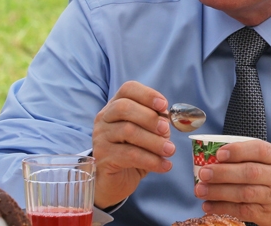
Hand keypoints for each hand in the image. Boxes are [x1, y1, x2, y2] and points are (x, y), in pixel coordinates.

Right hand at [92, 81, 175, 207]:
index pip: (128, 89)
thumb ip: (158, 123)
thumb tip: (170, 119)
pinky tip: (164, 165)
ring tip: (170, 151)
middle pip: (124, 107)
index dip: (147, 94)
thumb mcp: (149, 134)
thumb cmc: (135, 151)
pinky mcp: (103, 157)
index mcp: (116, 106)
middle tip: (167, 131)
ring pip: (128, 131)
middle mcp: (104, 118)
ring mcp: (100, 137)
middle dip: (150, 118)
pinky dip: (151, 160)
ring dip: (154, 141)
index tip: (164, 105)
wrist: (116, 180)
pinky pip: (129, 155)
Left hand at [194, 140, 270, 225]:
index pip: (260, 150)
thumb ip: (254, 155)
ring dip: (219, 192)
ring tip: (200, 190)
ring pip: (244, 194)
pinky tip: (209, 205)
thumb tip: (217, 155)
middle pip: (249, 173)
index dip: (239, 150)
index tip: (220, 152)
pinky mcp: (268, 215)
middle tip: (204, 173)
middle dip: (223, 173)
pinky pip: (243, 211)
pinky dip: (223, 208)